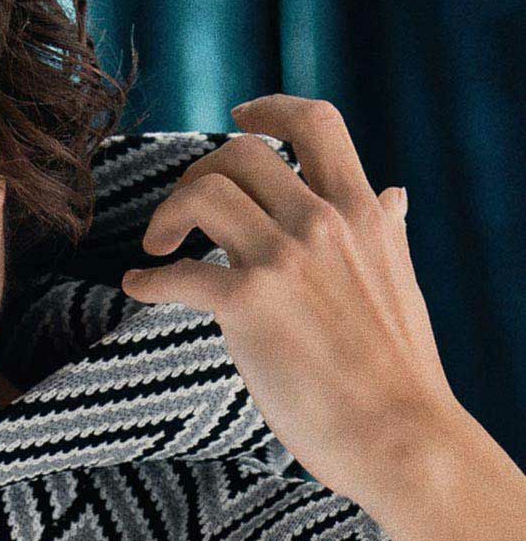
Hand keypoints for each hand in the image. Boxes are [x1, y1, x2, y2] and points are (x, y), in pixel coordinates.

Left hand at [119, 95, 460, 509]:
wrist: (399, 432)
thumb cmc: (398, 369)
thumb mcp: (401, 280)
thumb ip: (385, 233)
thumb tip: (394, 197)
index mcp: (360, 210)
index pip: (316, 123)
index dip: (271, 108)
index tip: (240, 114)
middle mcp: (321, 221)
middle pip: (241, 154)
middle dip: (200, 174)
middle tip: (183, 214)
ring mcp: (283, 260)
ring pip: (204, 193)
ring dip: (168, 214)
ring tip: (158, 246)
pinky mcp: (247, 305)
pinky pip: (176, 274)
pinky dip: (148, 278)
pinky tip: (139, 287)